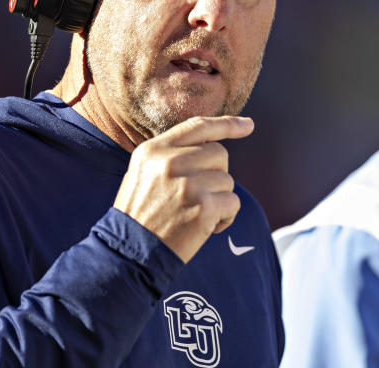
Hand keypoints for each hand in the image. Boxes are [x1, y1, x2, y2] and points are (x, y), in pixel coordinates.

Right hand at [113, 115, 253, 262]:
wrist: (130, 253)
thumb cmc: (141, 214)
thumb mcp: (144, 173)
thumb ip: (173, 154)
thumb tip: (215, 143)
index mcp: (154, 150)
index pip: (198, 126)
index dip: (227, 125)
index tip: (248, 126)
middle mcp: (171, 162)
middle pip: (219, 154)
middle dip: (216, 175)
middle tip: (196, 196)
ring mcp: (188, 184)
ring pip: (228, 180)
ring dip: (219, 198)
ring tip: (195, 214)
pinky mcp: (204, 207)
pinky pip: (233, 202)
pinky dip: (226, 217)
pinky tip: (206, 227)